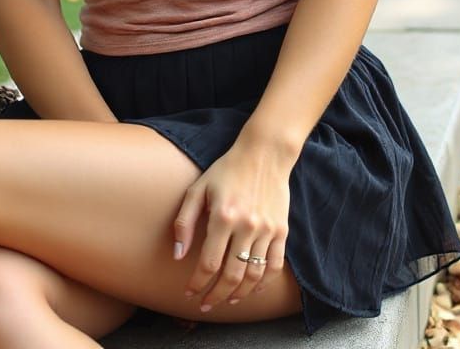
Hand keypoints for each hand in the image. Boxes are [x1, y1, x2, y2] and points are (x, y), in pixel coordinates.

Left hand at [172, 143, 291, 310]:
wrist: (264, 154)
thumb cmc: (226, 170)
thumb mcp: (198, 188)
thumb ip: (185, 222)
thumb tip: (178, 256)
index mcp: (223, 216)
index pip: (208, 263)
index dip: (197, 283)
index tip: (189, 293)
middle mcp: (246, 226)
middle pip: (231, 276)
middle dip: (215, 295)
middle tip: (205, 304)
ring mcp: (266, 229)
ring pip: (253, 276)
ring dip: (238, 294)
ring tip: (226, 300)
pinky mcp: (281, 231)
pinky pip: (274, 266)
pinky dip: (263, 283)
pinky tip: (252, 289)